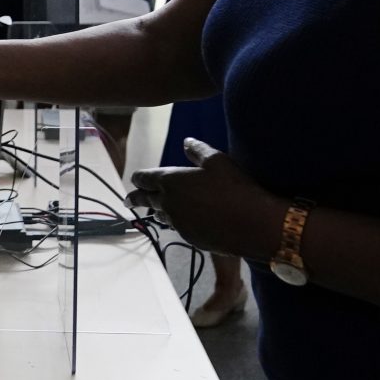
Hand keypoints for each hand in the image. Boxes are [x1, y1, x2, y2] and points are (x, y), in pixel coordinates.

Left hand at [126, 138, 281, 258]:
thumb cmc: (234, 187)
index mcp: (171, 181)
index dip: (138, 178)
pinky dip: (175, 222)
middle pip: (145, 200)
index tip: (134, 180)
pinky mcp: (189, 238)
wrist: (251, 223)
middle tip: (128, 200)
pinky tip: (182, 221)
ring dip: (156, 211)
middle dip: (136, 198)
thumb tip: (186, 141)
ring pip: (160, 216)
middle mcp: (169, 203)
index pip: (145, 178)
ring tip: (154, 210)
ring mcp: (178, 223)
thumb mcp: (217, 160)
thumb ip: (197, 150)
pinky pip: (177, 228)